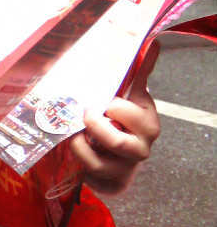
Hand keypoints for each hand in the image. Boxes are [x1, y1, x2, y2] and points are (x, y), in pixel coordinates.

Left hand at [70, 42, 160, 193]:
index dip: (109, 105)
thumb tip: (155, 44)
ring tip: (72, 135)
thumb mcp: (130, 93)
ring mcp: (125, 168)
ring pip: (97, 164)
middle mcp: (141, 147)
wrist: (121, 153)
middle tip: (83, 114)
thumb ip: (139, 70)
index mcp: (147, 121)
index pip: (126, 111)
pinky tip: (73, 151)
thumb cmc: (122, 118)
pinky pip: (89, 177)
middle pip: (117, 142)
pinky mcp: (109, 183)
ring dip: (78, 147)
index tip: (99, 100)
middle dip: (94, 127)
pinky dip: (76, 163)